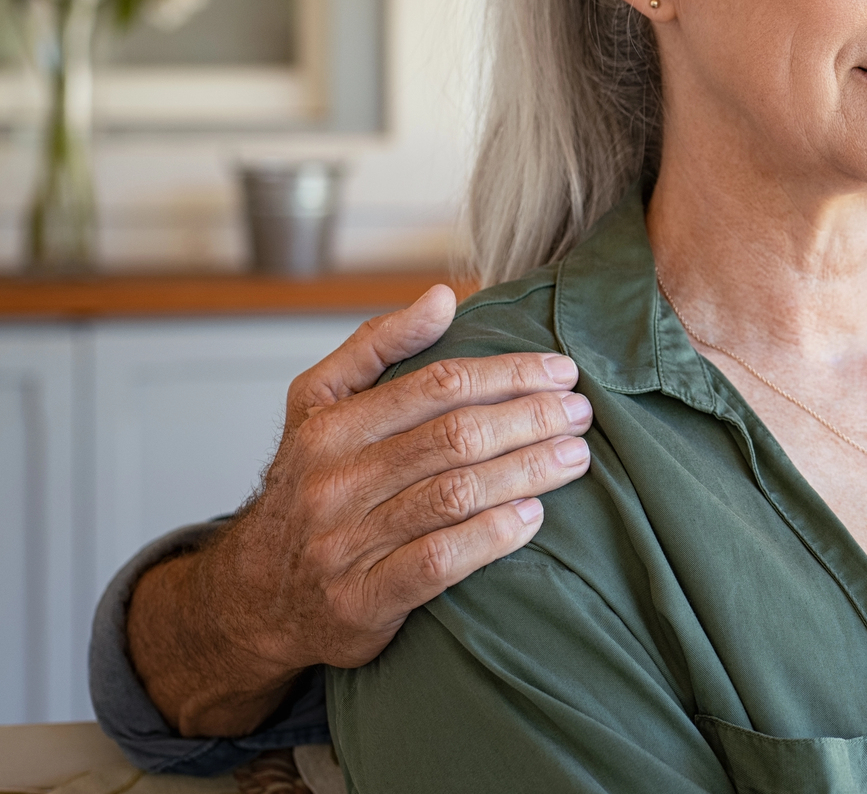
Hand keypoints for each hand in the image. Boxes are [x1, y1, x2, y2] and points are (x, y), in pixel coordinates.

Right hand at [126, 285, 593, 736]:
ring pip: (455, 495)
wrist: (255, 594)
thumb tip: (443, 296)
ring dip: (527, 472)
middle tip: (581, 413)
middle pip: (454, 437)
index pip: (437, 385)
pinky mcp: (362, 601)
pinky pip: (438, 562)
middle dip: (530, 419)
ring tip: (576, 457)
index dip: (509, 374)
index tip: (562, 371)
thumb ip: (377, 346)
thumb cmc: (309, 484)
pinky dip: (491, 537)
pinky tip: (533, 518)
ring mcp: (345, 543)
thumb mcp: (319, 404)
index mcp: (330, 426)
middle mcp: (334, 481)